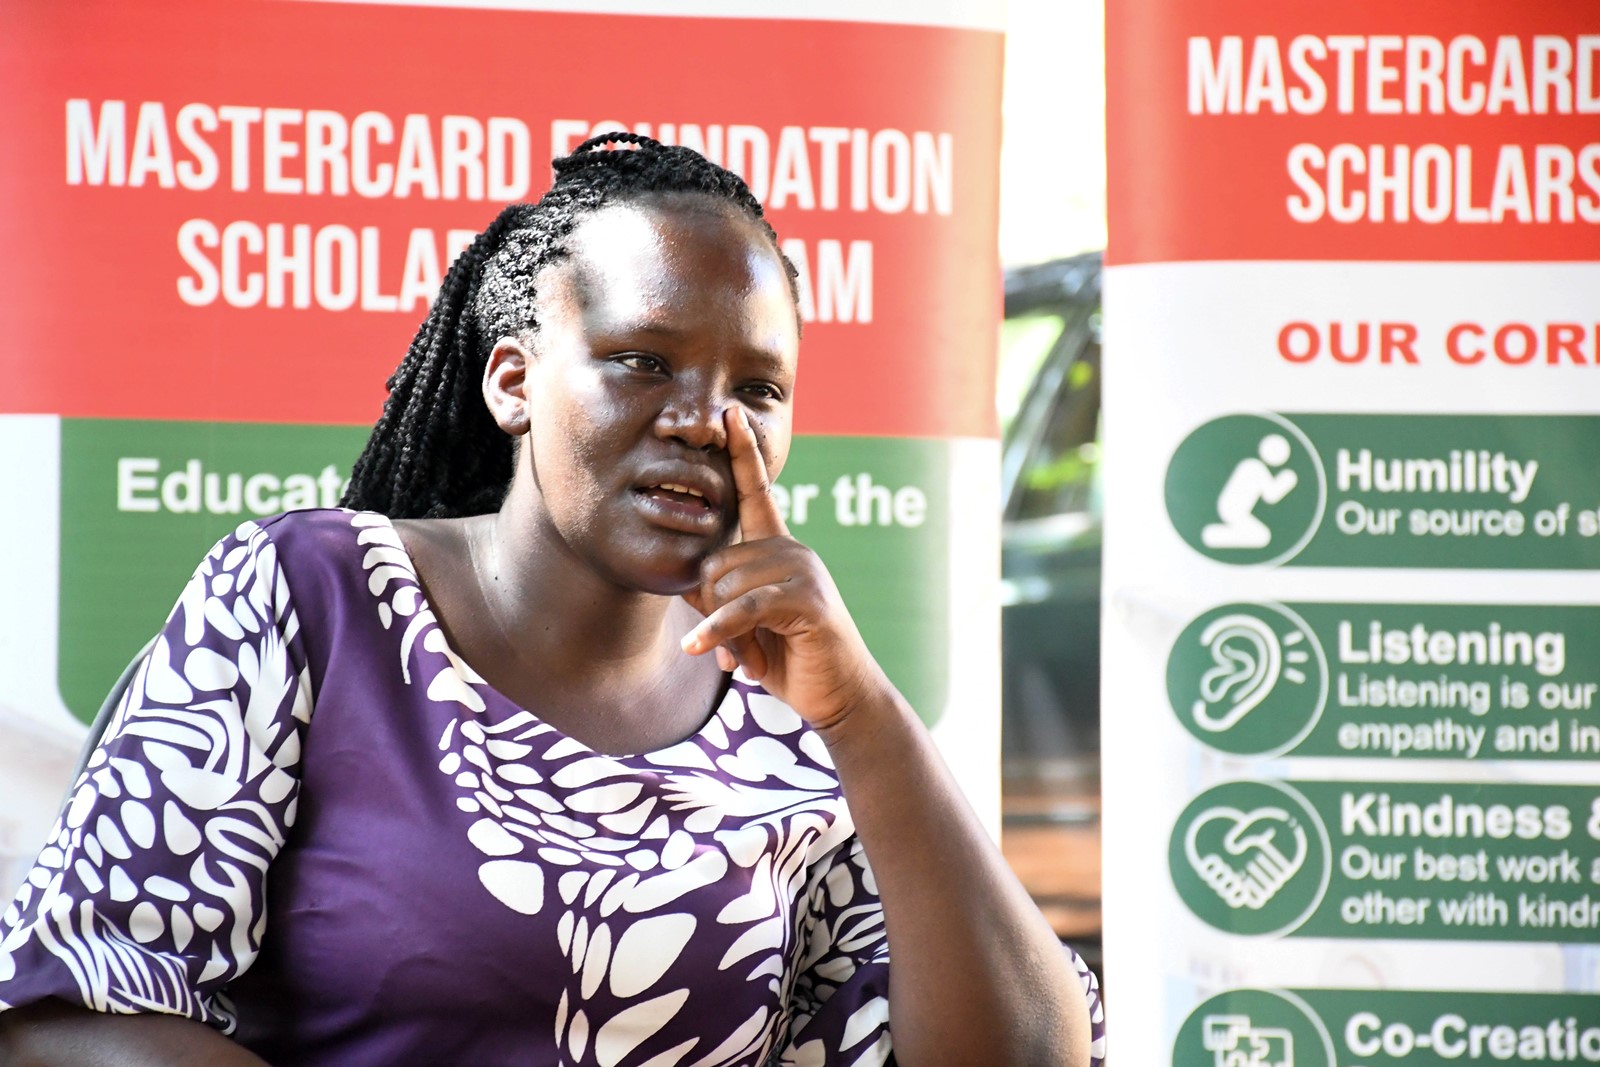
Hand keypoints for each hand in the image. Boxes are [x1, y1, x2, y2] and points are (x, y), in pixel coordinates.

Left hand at [679, 407, 887, 729]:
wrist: (839, 695)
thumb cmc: (789, 658)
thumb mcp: (743, 626)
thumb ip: (718, 598)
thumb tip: (687, 586)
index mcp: (778, 548)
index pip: (757, 492)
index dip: (742, 454)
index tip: (730, 414)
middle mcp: (793, 550)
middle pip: (716, 561)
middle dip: (711, 609)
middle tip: (732, 645)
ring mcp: (804, 570)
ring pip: (727, 585)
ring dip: (723, 632)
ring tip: (746, 656)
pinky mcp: (808, 599)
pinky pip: (744, 608)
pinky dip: (719, 632)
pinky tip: (701, 649)